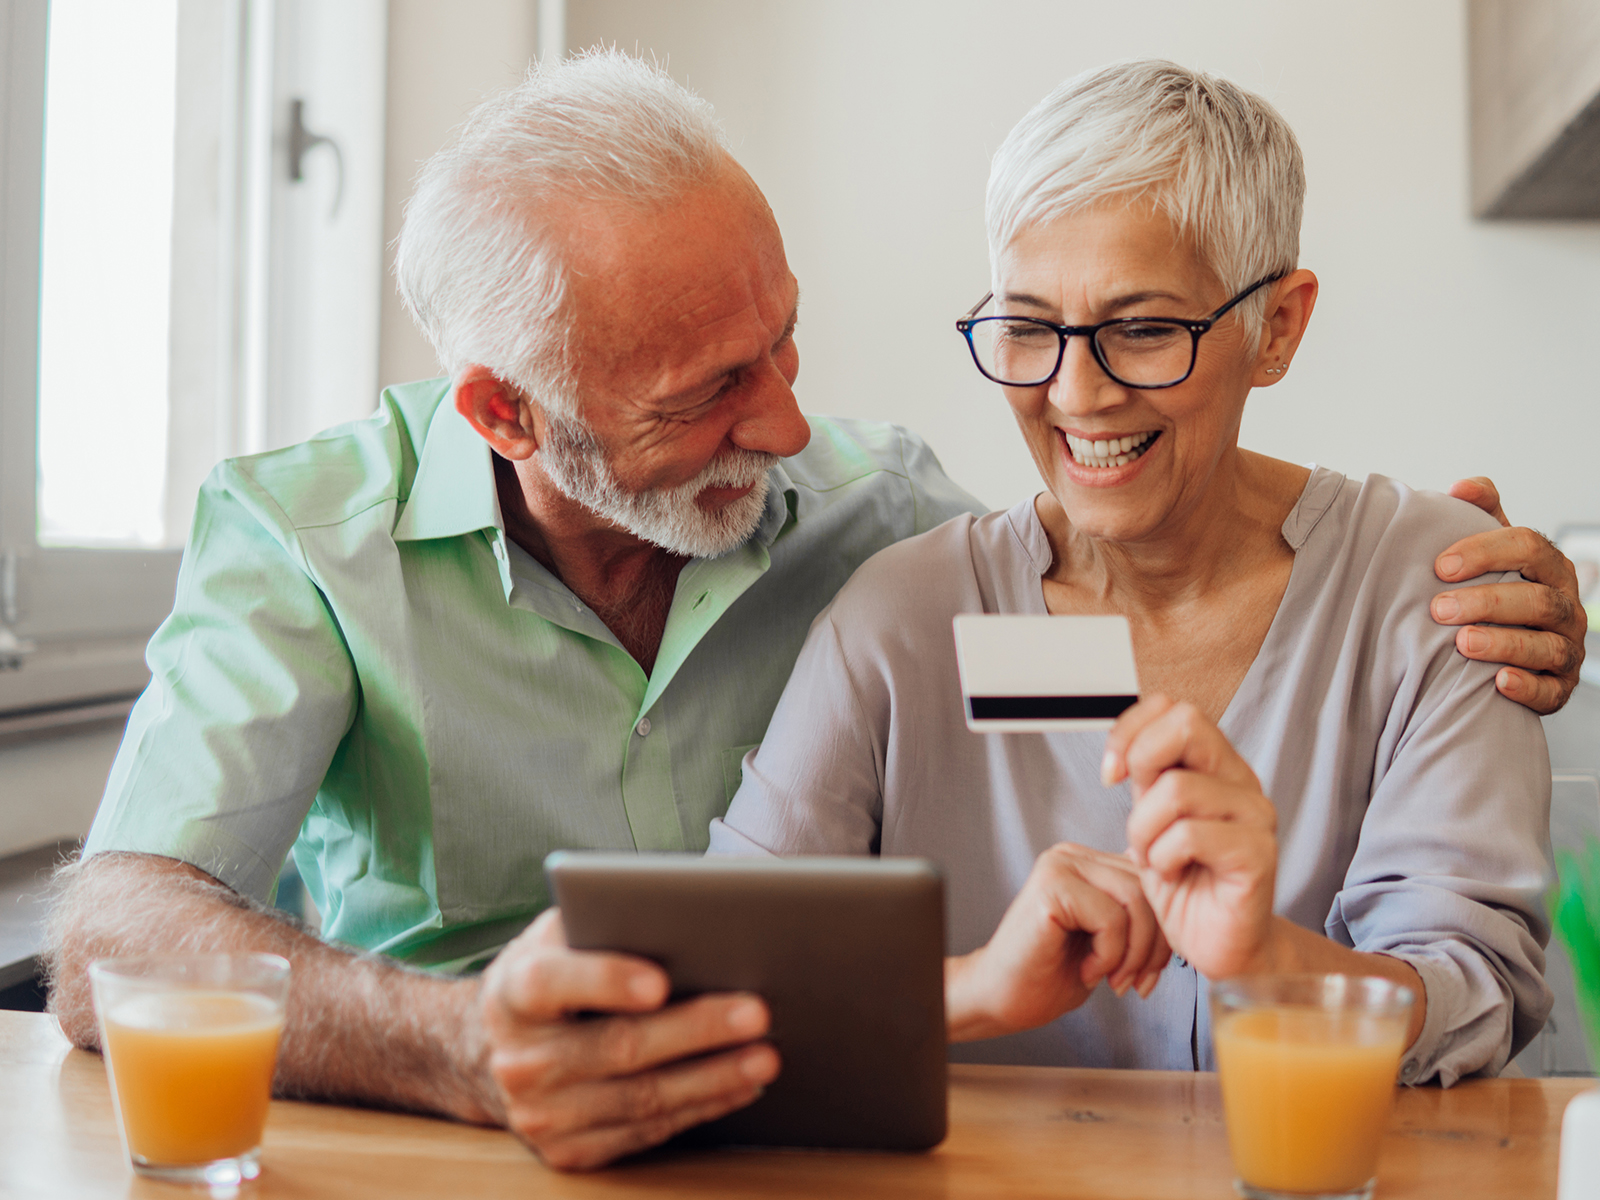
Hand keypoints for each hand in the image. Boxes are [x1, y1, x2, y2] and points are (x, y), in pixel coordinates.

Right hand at [479, 909, 779, 1170]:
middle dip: (694, 1030)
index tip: (660, 982)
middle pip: (617, 1046)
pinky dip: (698, 1108)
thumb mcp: (562, 935)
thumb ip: (608, 918)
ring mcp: (541, 1113)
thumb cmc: (555, 974)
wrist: (502, 1050)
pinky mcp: (568, 1150)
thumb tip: (694, 901)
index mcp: (513, 992)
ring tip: (765, 1056)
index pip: (552, 983)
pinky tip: (737, 1086)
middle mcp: (520, 1058)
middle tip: (756, 1012)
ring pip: (640, 1098)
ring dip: (711, 1078)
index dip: (605, 980)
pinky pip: (644, 1132)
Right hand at [946, 842, 1169, 1042]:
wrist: (1001, 999)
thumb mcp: (1111, 941)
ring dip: (1133, 953)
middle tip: (1135, 982)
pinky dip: (1109, 954)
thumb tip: (1179, 902)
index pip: (1153, 879)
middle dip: (1154, 945)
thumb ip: (1136, 914)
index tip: (1149, 973)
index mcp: (1088, 862)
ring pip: (1136, 900)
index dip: (1163, 931)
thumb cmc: (1053, 975)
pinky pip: (1111, 918)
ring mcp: (1059, 865)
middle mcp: (1072, 855)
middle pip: (1149, 888)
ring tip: (1111, 978)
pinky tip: (1087, 971)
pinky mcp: (1051, 886)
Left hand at [1103, 696, 1277, 978]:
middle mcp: (1241, 782)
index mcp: (1216, 767)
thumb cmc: (1186, 885)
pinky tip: (1172, 876)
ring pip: (1177, 789)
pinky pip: (1189, 835)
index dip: (1130, 730)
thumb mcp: (1151, 820)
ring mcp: (1256, 816)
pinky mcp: (1258, 854)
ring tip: (1154, 858)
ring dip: (1145, 830)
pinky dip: (1164, 858)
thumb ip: (1146, 778)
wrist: (1218, 946)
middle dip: (1141, 765)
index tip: (1111, 773)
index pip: (1173, 706)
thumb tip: (1122, 748)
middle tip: (1136, 813)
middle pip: (1187, 723)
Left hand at [1434, 476, 1585, 714]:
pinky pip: (1552, 691)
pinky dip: (1528, 686)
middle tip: (1439, 608)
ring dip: (1504, 643)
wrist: (1503, 646)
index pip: (1529, 547)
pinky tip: (1499, 682)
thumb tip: (1461, 488)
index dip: (1487, 552)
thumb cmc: (1494, 588)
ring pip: (1547, 645)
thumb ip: (1481, 513)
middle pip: (1538, 599)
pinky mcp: (1560, 687)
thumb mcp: (1491, 549)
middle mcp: (1565, 606)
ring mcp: (1566, 648)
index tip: (1441, 565)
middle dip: (1488, 602)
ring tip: (1462, 643)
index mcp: (1549, 568)